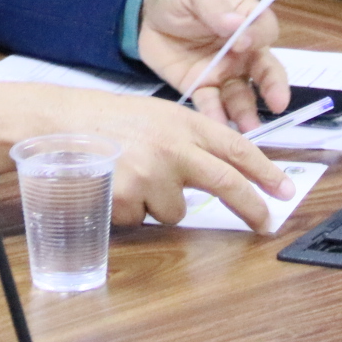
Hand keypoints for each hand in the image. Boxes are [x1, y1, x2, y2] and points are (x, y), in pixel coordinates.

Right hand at [0, 82, 296, 232]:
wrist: (58, 121)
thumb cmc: (105, 118)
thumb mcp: (155, 117)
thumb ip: (188, 141)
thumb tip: (221, 173)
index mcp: (185, 122)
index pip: (237, 149)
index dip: (265, 172)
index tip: (283, 191)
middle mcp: (175, 146)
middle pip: (227, 184)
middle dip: (252, 207)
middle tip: (266, 224)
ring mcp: (153, 173)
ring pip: (176, 211)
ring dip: (158, 204)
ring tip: (130, 177)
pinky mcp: (130, 196)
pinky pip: (142, 220)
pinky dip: (130, 211)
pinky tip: (112, 186)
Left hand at [135, 0, 289, 128]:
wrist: (144, 13)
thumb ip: (216, 7)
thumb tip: (237, 24)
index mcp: (247, 20)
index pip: (265, 31)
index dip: (258, 38)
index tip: (244, 43)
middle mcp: (243, 51)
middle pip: (265, 70)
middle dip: (273, 87)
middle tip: (278, 104)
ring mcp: (223, 72)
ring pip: (241, 94)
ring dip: (247, 111)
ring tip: (249, 129)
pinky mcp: (201, 87)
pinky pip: (211, 104)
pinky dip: (215, 116)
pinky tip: (217, 126)